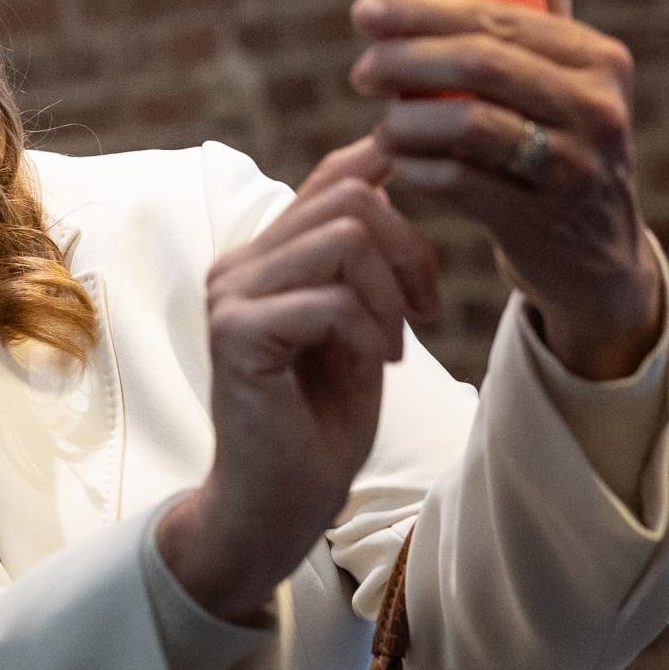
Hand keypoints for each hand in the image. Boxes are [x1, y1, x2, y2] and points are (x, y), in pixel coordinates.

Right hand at [159, 139, 439, 621]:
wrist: (281, 500)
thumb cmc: (323, 419)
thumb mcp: (360, 321)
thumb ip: (364, 254)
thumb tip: (394, 169)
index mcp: (265, 255)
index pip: (334, 175)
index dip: (392, 169)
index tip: (437, 207)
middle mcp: (239, 264)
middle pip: (349, 196)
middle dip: (411, 249)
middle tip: (422, 312)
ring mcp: (230, 295)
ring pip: (345, 238)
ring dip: (390, 294)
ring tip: (391, 345)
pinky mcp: (236, 333)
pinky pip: (333, 300)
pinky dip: (371, 333)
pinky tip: (375, 366)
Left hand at [348, 0, 662, 379]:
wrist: (591, 250)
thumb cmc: (557, 133)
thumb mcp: (563, 63)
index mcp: (597, 57)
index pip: (496, 17)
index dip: (421, 9)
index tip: (366, 10)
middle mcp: (595, 107)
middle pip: (476, 64)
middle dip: (402, 60)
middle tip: (360, 69)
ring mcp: (572, 167)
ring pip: (461, 125)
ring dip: (402, 120)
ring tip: (382, 121)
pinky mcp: (538, 219)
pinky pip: (453, 181)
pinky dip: (413, 168)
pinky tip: (399, 163)